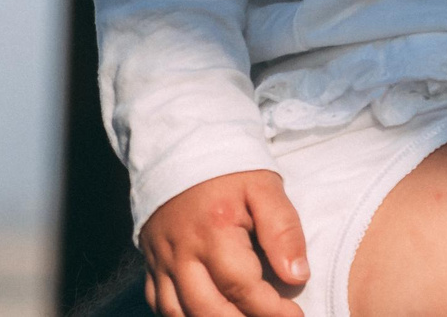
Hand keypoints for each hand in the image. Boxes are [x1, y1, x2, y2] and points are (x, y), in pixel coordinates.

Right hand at [140, 169, 308, 316]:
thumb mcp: (265, 188)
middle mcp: (182, 251)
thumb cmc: (231, 168)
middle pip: (208, 309)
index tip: (295, 315)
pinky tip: (206, 314)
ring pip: (178, 313)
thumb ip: (283, 230)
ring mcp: (161, 259)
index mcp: (214, 230)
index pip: (242, 287)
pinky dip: (182, 316)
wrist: (183, 146)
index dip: (271, 309)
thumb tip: (296, 276)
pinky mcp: (150, 262)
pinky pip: (158, 303)